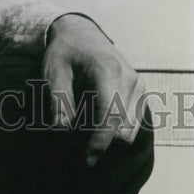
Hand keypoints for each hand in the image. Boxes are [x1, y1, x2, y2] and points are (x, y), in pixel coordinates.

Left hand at [42, 13, 147, 167]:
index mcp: (108, 70)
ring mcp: (139, 85)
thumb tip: (62, 132)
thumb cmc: (64, 53)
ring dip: (107, 135)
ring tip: (83, 119)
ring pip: (129, 131)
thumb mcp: (53, 72)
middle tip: (73, 131)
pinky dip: (115, 129)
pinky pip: (133, 125)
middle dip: (98, 139)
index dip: (100, 142)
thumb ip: (58, 101)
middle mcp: (130, 79)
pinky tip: (95, 116)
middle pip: (121, 128)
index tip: (88, 161)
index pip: (110, 115)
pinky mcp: (141, 93)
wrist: (80, 33)